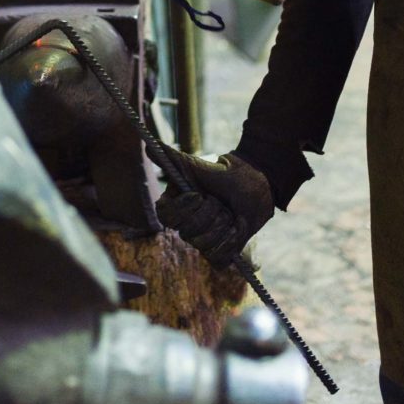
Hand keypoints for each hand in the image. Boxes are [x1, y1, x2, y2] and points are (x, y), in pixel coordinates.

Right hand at [155, 146, 273, 267]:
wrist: (255, 185)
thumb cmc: (225, 173)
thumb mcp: (199, 165)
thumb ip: (172, 158)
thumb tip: (148, 145)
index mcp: (176, 204)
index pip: (165, 216)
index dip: (181, 209)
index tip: (198, 195)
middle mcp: (185, 224)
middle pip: (187, 232)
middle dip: (210, 213)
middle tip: (220, 200)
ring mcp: (202, 240)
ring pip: (203, 245)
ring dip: (223, 225)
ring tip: (231, 212)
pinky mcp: (219, 252)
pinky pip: (218, 258)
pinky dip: (231, 242)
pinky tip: (237, 226)